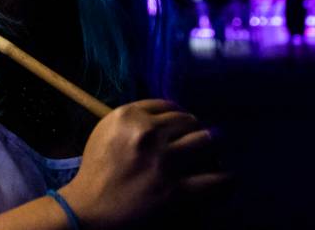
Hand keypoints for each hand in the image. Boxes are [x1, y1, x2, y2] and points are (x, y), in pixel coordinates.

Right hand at [58, 99, 230, 227]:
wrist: (90, 209)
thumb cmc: (96, 171)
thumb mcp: (105, 131)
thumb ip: (132, 119)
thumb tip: (167, 118)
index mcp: (128, 116)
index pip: (168, 105)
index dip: (177, 116)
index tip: (181, 127)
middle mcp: (148, 134)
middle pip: (189, 121)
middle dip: (196, 131)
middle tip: (199, 142)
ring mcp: (165, 162)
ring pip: (207, 142)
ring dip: (212, 149)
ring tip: (213, 157)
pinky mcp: (178, 191)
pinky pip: (217, 180)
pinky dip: (225, 180)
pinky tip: (224, 180)